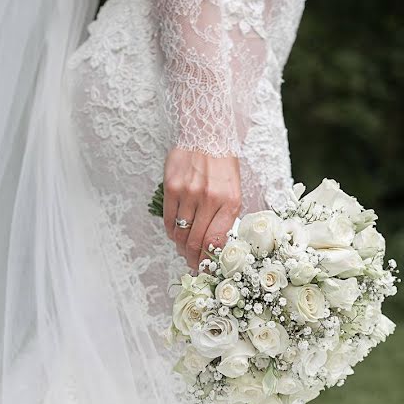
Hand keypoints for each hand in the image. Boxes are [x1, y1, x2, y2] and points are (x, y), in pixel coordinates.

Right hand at [162, 147, 241, 269]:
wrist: (207, 135)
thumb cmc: (223, 166)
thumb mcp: (234, 191)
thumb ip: (226, 217)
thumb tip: (215, 246)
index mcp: (230, 202)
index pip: (216, 241)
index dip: (209, 260)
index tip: (206, 268)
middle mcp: (209, 199)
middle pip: (196, 241)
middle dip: (194, 258)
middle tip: (193, 264)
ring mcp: (189, 193)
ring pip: (180, 233)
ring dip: (181, 247)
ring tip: (184, 250)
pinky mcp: (172, 187)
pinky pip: (169, 219)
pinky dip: (172, 232)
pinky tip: (176, 234)